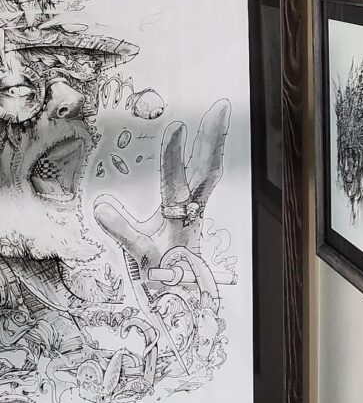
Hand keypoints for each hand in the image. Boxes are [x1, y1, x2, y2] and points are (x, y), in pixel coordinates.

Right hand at [94, 99, 230, 281]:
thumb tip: (100, 207)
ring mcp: (198, 207)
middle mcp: (193, 209)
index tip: (177, 127)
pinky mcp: (197, 207)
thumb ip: (122, 231)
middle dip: (213, 138)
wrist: (180, 293)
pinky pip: (207, 177)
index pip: (177, 181)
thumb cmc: (161, 273)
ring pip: (210, 170)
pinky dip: (208, 156)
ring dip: (214, 142)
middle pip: (207, 169)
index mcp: (178, 218)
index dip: (176, 155)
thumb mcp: (139, 255)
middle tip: (222, 108)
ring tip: (219, 114)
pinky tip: (209, 143)